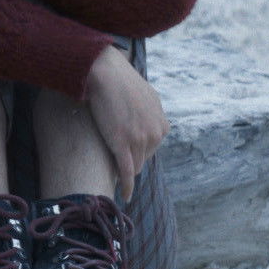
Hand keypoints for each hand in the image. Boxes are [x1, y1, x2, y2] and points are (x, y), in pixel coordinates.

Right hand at [83, 45, 168, 201]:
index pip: (152, 148)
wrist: (106, 73)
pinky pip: (126, 171)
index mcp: (162, 124)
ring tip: (112, 172)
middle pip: (143, 158)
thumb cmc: (121, 81)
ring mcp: (140, 140)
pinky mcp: (123, 144)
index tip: (126, 151)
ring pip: (134, 166)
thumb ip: (150, 114)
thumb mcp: (146, 98)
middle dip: (131, 158)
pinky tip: (125, 195)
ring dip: (125, 170)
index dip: (138, 150)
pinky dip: (126, 186)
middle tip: (114, 155)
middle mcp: (155, 134)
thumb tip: (145, 121)